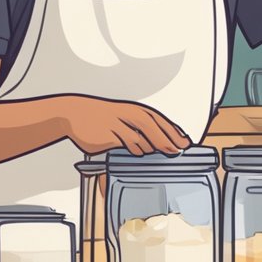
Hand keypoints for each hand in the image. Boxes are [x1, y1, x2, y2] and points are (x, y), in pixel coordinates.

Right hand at [54, 95, 190, 156]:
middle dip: (168, 142)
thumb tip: (164, 145)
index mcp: (136, 110)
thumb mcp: (124, 118)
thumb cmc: (102, 118)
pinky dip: (133, 149)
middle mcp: (130, 115)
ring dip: (148, 148)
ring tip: (147, 149)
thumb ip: (143, 130)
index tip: (185, 143)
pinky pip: (127, 146)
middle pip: (156, 130)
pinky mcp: (109, 135)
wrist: (76, 113)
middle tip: (177, 151)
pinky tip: (132, 149)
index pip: (161, 121)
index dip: (175, 132)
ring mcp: (120, 124)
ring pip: (143, 141)